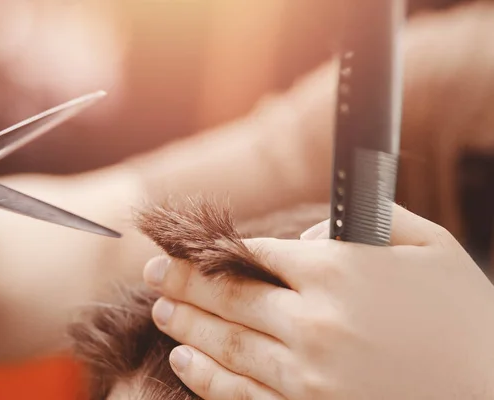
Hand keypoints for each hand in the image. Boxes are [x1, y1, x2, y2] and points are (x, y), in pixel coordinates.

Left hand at [144, 204, 493, 398]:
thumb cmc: (467, 315)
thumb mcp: (430, 245)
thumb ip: (365, 221)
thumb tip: (304, 235)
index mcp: (337, 270)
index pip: (254, 253)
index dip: (212, 250)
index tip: (183, 248)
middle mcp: (313, 321)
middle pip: (228, 296)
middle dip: (182, 283)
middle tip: (150, 274)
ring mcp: (308, 375)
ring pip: (225, 344)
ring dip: (185, 326)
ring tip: (159, 312)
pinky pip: (242, 394)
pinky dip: (206, 377)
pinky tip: (184, 361)